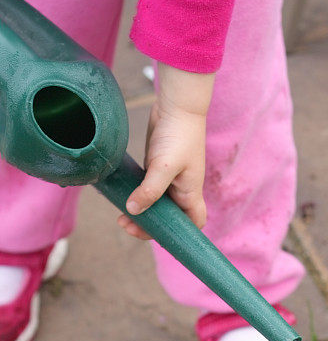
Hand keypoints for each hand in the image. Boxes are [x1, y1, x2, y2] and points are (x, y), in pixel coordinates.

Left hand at [118, 64, 214, 239]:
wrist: (177, 104)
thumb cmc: (178, 135)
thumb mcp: (164, 165)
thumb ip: (150, 190)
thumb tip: (133, 211)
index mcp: (191, 193)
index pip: (194, 223)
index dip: (181, 235)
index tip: (157, 236)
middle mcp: (182, 190)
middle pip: (170, 219)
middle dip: (149, 226)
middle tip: (125, 224)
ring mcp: (170, 179)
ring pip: (157, 205)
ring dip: (140, 213)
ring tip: (120, 215)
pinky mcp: (157, 168)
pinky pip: (148, 190)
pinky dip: (138, 197)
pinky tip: (123, 197)